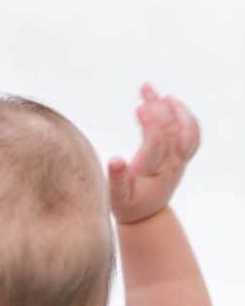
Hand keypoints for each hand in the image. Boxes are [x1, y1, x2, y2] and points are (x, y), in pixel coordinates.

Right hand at [108, 84, 199, 224]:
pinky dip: (185, 116)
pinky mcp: (181, 157)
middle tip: (145, 88)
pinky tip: (171, 104)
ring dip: (174, 108)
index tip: (140, 107)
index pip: (158, 141)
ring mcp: (179, 159)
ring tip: (159, 93)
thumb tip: (114, 159)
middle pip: (171, 129)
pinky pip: (191, 133)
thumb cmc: (129, 206)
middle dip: (160, 107)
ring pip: (185, 129)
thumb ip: (116, 178)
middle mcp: (172, 163)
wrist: (147, 217)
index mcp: (155, 171)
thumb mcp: (117, 197)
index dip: (151, 123)